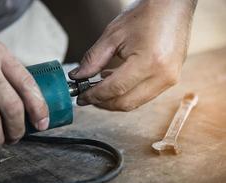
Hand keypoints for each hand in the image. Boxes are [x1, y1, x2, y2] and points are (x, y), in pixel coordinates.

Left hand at [69, 0, 196, 110]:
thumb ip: (93, 59)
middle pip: (126, 103)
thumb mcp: (113, 35)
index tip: (81, 98)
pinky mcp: (171, 79)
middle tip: (87, 97)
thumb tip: (77, 77)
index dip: (94, 96)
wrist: (173, 6)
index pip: (115, 89)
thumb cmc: (145, 14)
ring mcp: (170, 79)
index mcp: (149, 62)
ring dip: (114, 100)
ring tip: (99, 88)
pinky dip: (127, 94)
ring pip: (135, 103)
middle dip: (103, 103)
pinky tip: (116, 83)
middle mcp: (163, 76)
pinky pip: (144, 96)